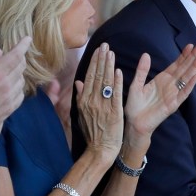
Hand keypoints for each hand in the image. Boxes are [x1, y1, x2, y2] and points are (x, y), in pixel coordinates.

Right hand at [0, 37, 29, 156]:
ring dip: (17, 73)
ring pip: (21, 79)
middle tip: (14, 55)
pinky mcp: (12, 107)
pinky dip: (17, 86)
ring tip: (9, 71)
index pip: (15, 56)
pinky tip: (9, 86)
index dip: (22, 46)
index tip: (28, 38)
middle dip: (18, 58)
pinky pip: (20, 92)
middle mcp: (7, 85)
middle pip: (20, 66)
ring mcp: (11, 97)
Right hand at [75, 43, 123, 162]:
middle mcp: (92, 101)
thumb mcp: (81, 114)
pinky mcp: (114, 112)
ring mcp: (103, 106)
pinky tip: (118, 71)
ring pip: (105, 82)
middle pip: (97, 76)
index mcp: (84, 100)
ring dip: (108, 66)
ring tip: (111, 52)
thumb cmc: (92, 133)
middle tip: (105, 45)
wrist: (100, 150)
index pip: (89, 76)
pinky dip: (116, 83)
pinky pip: (115, 95)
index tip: (98, 50)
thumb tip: (77, 82)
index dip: (94, 62)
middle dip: (101, 59)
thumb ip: (80, 97)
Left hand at [123, 43, 195, 155]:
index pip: (176, 65)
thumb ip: (142, 70)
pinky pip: (183, 93)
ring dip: (194, 67)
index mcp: (162, 79)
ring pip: (186, 78)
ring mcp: (173, 94)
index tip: (190, 45)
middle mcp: (170, 85)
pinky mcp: (173, 104)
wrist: (134, 123)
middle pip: (184, 69)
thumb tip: (146, 54)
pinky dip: (190, 85)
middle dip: (192, 57)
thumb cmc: (135, 105)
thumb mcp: (136, 84)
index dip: (183, 55)